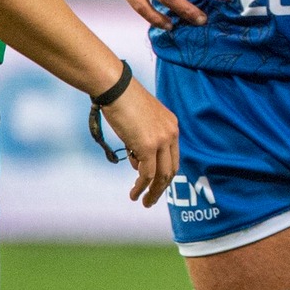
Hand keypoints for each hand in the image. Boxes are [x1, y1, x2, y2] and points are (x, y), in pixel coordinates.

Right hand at [100, 80, 179, 206]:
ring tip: (143, 202)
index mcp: (172, 126)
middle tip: (152, 200)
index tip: (157, 185)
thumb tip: (137, 164)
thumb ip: (142, 142)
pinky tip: (134, 193)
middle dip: (162, 187)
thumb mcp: (140, 122)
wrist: (116, 88)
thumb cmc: (123, 101)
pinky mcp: (148, 145)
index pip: (173, 156)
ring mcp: (161, 140)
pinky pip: (146, 173)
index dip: (165, 173)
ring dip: (153, 191)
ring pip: (161, 175)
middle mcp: (171, 133)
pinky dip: (141, 186)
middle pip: (171, 168)